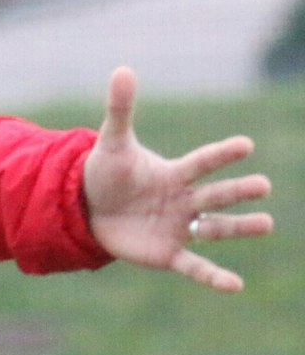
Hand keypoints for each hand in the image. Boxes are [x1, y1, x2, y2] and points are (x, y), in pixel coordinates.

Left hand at [83, 67, 272, 291]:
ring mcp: (179, 228)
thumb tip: (122, 69)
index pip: (201, 163)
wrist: (88, 209)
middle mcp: (184, 200)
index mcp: (174, 174)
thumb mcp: (111, 142)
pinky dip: (213, 277)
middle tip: (263, 185)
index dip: (221, 155)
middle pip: (215, 195)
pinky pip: (194, 267)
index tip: (245, 145)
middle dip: (237, 191)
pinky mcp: (168, 254)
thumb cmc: (107, 173)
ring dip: (239, 228)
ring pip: (215, 228)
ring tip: (267, 224)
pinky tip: (235, 286)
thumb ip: (120, 109)